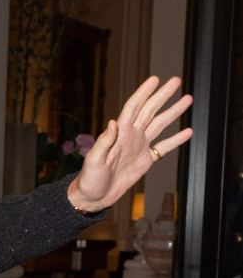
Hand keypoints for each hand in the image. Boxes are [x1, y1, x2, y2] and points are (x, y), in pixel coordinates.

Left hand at [66, 76, 192, 213]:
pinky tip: (188, 132)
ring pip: (159, 124)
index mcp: (119, 133)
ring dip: (173, 112)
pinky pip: (164, 147)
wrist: (94, 197)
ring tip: (187, 99)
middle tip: (176, 81)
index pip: (133, 107)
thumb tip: (113, 122)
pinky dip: (176, 140)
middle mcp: (131, 135)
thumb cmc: (89, 179)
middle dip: (163, 96)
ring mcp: (139, 146)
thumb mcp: (94, 160)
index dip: (143, 93)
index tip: (154, 80)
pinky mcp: (145, 160)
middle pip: (149, 110)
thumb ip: (104, 142)